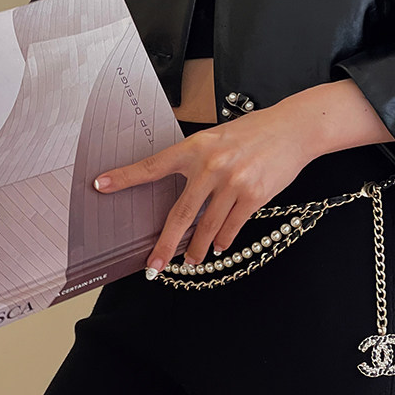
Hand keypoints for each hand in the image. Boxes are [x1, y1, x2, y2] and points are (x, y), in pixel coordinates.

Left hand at [92, 104, 315, 273]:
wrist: (292, 129)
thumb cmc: (253, 133)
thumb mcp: (217, 138)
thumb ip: (198, 161)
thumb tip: (183, 193)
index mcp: (195, 147)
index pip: (153, 166)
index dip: (125, 177)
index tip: (101, 185)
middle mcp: (211, 166)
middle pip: (181, 214)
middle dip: (165, 244)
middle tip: (153, 265)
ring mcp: (233, 183)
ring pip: (208, 226)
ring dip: (198, 248)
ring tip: (190, 261)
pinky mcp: (254, 196)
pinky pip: (233, 226)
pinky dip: (224, 240)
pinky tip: (219, 248)